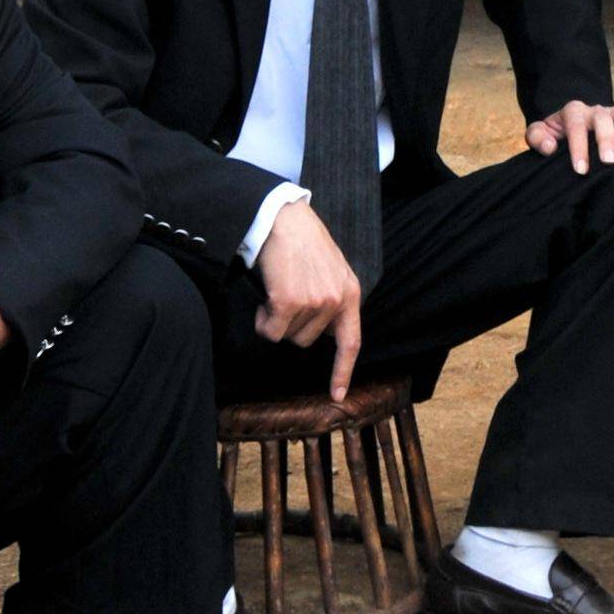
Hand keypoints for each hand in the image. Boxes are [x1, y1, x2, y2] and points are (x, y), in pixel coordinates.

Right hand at [253, 199, 364, 401]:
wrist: (282, 218)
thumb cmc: (302, 242)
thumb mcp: (331, 269)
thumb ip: (333, 299)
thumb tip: (325, 332)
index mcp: (350, 294)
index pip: (351, 342)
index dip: (342, 371)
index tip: (337, 395)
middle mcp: (336, 301)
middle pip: (306, 341)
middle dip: (292, 324)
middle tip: (288, 293)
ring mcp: (314, 303)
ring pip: (287, 336)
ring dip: (277, 319)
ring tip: (279, 288)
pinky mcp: (289, 302)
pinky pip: (270, 331)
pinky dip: (262, 320)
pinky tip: (266, 296)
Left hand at [526, 98, 613, 173]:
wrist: (568, 126)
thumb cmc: (555, 136)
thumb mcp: (540, 134)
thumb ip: (538, 138)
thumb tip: (552, 148)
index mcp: (573, 112)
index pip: (576, 126)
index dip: (578, 147)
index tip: (581, 170)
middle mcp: (595, 110)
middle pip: (602, 119)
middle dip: (606, 139)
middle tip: (609, 161)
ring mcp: (613, 113)